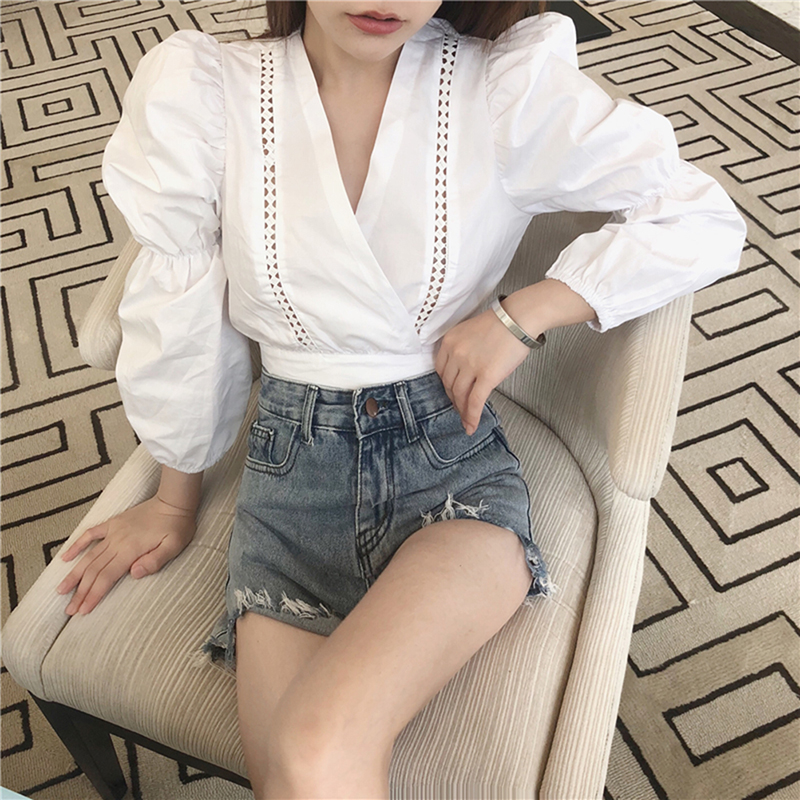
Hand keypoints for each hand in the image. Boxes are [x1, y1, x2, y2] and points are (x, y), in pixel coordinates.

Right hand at [55, 495, 196, 615]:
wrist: (173, 501)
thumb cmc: (177, 526)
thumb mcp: (173, 546)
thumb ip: (154, 561)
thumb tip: (134, 574)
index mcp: (130, 550)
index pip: (107, 577)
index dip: (93, 595)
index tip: (82, 611)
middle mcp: (117, 541)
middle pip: (94, 570)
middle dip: (81, 591)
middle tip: (69, 610)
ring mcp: (113, 531)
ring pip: (89, 556)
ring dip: (74, 574)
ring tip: (61, 590)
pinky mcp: (113, 523)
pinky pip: (90, 533)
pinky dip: (76, 545)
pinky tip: (65, 557)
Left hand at [435, 306, 535, 434]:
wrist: (519, 318)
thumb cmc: (502, 322)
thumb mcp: (471, 331)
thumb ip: (463, 349)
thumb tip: (466, 371)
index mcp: (450, 341)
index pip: (441, 369)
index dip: (446, 384)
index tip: (451, 392)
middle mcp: (455, 353)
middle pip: (448, 384)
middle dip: (453, 399)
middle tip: (459, 407)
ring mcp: (469, 365)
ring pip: (460, 395)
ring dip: (462, 410)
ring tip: (466, 419)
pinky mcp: (486, 376)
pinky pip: (475, 401)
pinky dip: (471, 416)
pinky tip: (471, 426)